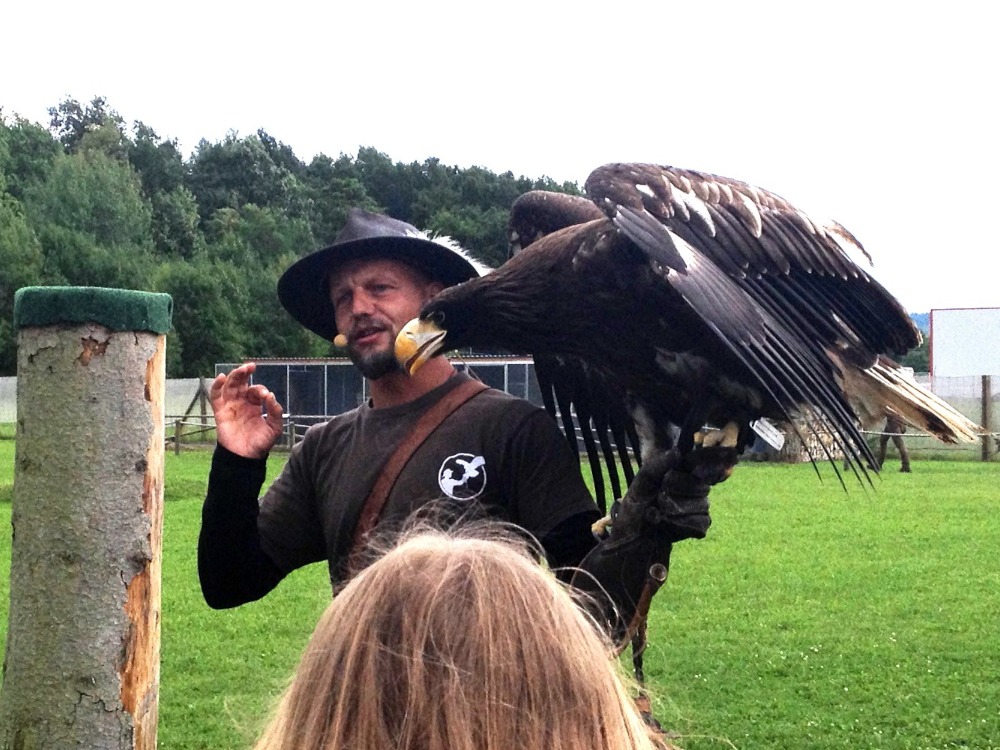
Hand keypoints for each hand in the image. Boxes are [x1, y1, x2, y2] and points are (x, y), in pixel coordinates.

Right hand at [209, 362, 284, 458]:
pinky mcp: (220, 412)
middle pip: (241, 383)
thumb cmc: (261, 443)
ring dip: (234, 376)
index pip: (256, 391)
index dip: (260, 390)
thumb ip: (275, 412)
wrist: (246, 457)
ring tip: (241, 370)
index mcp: (255, 405)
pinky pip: (215, 396)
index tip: (265, 396)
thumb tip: (270, 396)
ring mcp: (230, 406)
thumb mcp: (274, 427)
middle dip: (245, 373)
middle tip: (251, 366)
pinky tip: (222, 378)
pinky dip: (216, 386)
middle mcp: (242, 403)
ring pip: (230, 386)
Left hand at [611, 444, 737, 543]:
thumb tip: (677, 451)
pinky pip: (700, 523)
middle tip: (658, 496)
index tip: (699, 463)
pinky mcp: (699, 526)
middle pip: (700, 486)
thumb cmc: (637, 505)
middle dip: (675, 490)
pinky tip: (665, 524)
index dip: (706, 461)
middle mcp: (695, 488)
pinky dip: (679, 525)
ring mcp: (700, 507)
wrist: (632, 535)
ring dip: (674, 510)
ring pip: (700, 505)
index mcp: (683, 472)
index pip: (703, 463)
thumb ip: (658, 465)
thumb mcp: (642, 481)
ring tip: (658, 512)